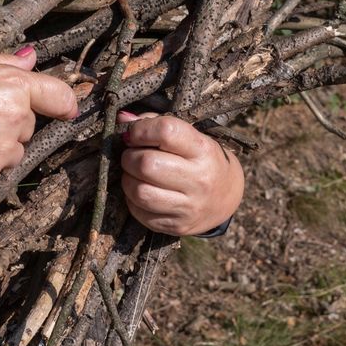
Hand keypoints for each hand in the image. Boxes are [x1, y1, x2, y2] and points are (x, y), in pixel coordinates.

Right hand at [0, 45, 77, 191]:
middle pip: (28, 126)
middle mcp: (15, 119)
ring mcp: (1, 151)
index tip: (66, 109)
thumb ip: (2, 64)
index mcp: (12, 85)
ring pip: (12, 152)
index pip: (58, 96)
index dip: (64, 103)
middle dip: (8, 123)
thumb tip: (31, 59)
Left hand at [119, 112, 243, 235]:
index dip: (141, 130)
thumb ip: (154, 123)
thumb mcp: (188, 136)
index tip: (135, 134)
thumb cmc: (199, 159)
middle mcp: (200, 179)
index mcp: (203, 150)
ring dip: (128, 180)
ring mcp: (189, 206)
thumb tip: (121, 118)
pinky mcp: (177, 226)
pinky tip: (142, 191)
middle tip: (133, 156)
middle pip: (147, 164)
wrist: (225, 197)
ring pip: (140, 192)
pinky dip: (133, 200)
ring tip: (135, 174)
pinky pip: (140, 212)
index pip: (166, 131)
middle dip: (129, 157)